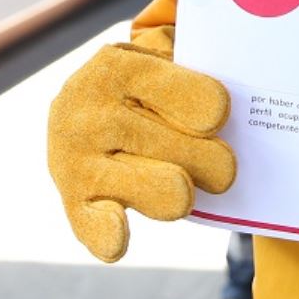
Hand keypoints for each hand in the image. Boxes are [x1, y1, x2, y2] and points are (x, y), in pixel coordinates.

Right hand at [47, 26, 235, 262]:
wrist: (79, 112)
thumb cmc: (143, 88)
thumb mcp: (164, 59)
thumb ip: (195, 67)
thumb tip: (226, 104)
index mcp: (117, 67)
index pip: (191, 99)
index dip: (214, 111)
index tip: (218, 116)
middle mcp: (91, 112)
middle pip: (185, 150)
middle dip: (212, 161)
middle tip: (219, 163)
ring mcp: (74, 158)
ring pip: (164, 189)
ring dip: (184, 194)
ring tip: (183, 187)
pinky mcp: (73, 200)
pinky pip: (93, 224)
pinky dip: (108, 232)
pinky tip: (119, 239)